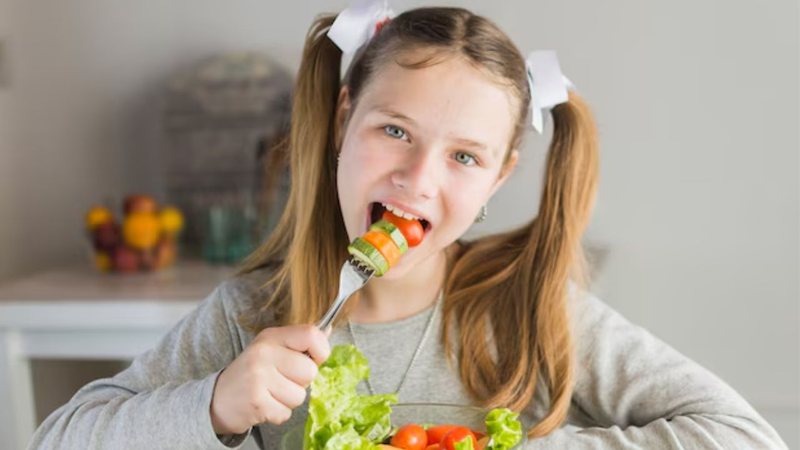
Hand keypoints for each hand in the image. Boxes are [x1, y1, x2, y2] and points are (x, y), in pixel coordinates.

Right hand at [210, 324, 330, 434]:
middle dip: (301, 382)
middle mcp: (264, 353)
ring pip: (300, 395)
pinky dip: (278, 413)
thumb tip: (328, 331)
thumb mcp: (271, 348)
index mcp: (271, 336)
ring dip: (289, 399)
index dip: (321, 350)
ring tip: (271, 393)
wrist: (216, 398)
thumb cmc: (251, 373)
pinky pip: (287, 412)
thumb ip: (298, 342)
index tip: (314, 359)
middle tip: (282, 380)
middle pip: (310, 371)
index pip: (311, 334)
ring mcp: (259, 378)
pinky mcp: (257, 402)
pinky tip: (265, 404)